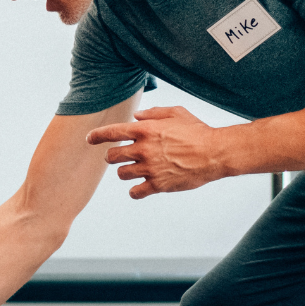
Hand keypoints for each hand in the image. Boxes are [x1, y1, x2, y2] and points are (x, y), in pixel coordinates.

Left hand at [85, 105, 227, 197]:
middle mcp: (143, 149)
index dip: (97, 136)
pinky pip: (135, 192)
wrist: (214, 153)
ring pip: (122, 174)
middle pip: (112, 157)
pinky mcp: (158, 185)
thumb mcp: (176, 113)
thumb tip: (135, 116)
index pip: (111, 133)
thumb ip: (153, 113)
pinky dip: (135, 191)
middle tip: (121, 157)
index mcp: (145, 130)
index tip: (89, 139)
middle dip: (113, 157)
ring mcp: (150, 168)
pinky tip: (141, 187)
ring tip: (136, 170)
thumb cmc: (197, 130)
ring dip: (126, 172)